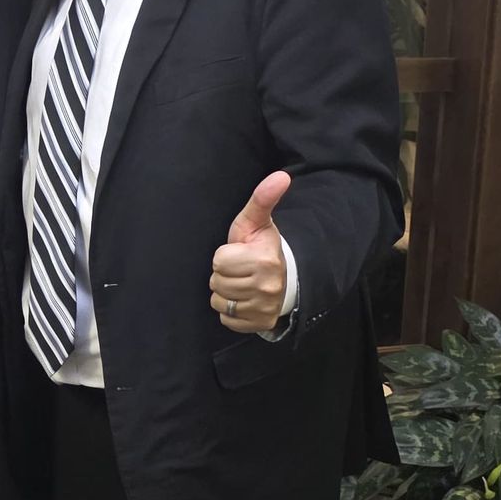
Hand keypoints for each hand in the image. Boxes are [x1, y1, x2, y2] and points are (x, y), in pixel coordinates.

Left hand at [211, 171, 291, 333]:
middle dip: (224, 274)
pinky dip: (230, 311)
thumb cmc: (260, 246)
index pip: (219, 260)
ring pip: (219, 302)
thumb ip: (263, 198)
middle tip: (241, 269)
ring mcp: (264, 307)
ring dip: (225, 293)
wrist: (283, 278)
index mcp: (265, 259)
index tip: (240, 253)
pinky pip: (226, 319)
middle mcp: (267, 286)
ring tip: (242, 283)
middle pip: (217, 282)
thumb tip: (281, 176)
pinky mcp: (260, 323)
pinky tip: (244, 299)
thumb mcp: (257, 222)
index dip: (225, 256)